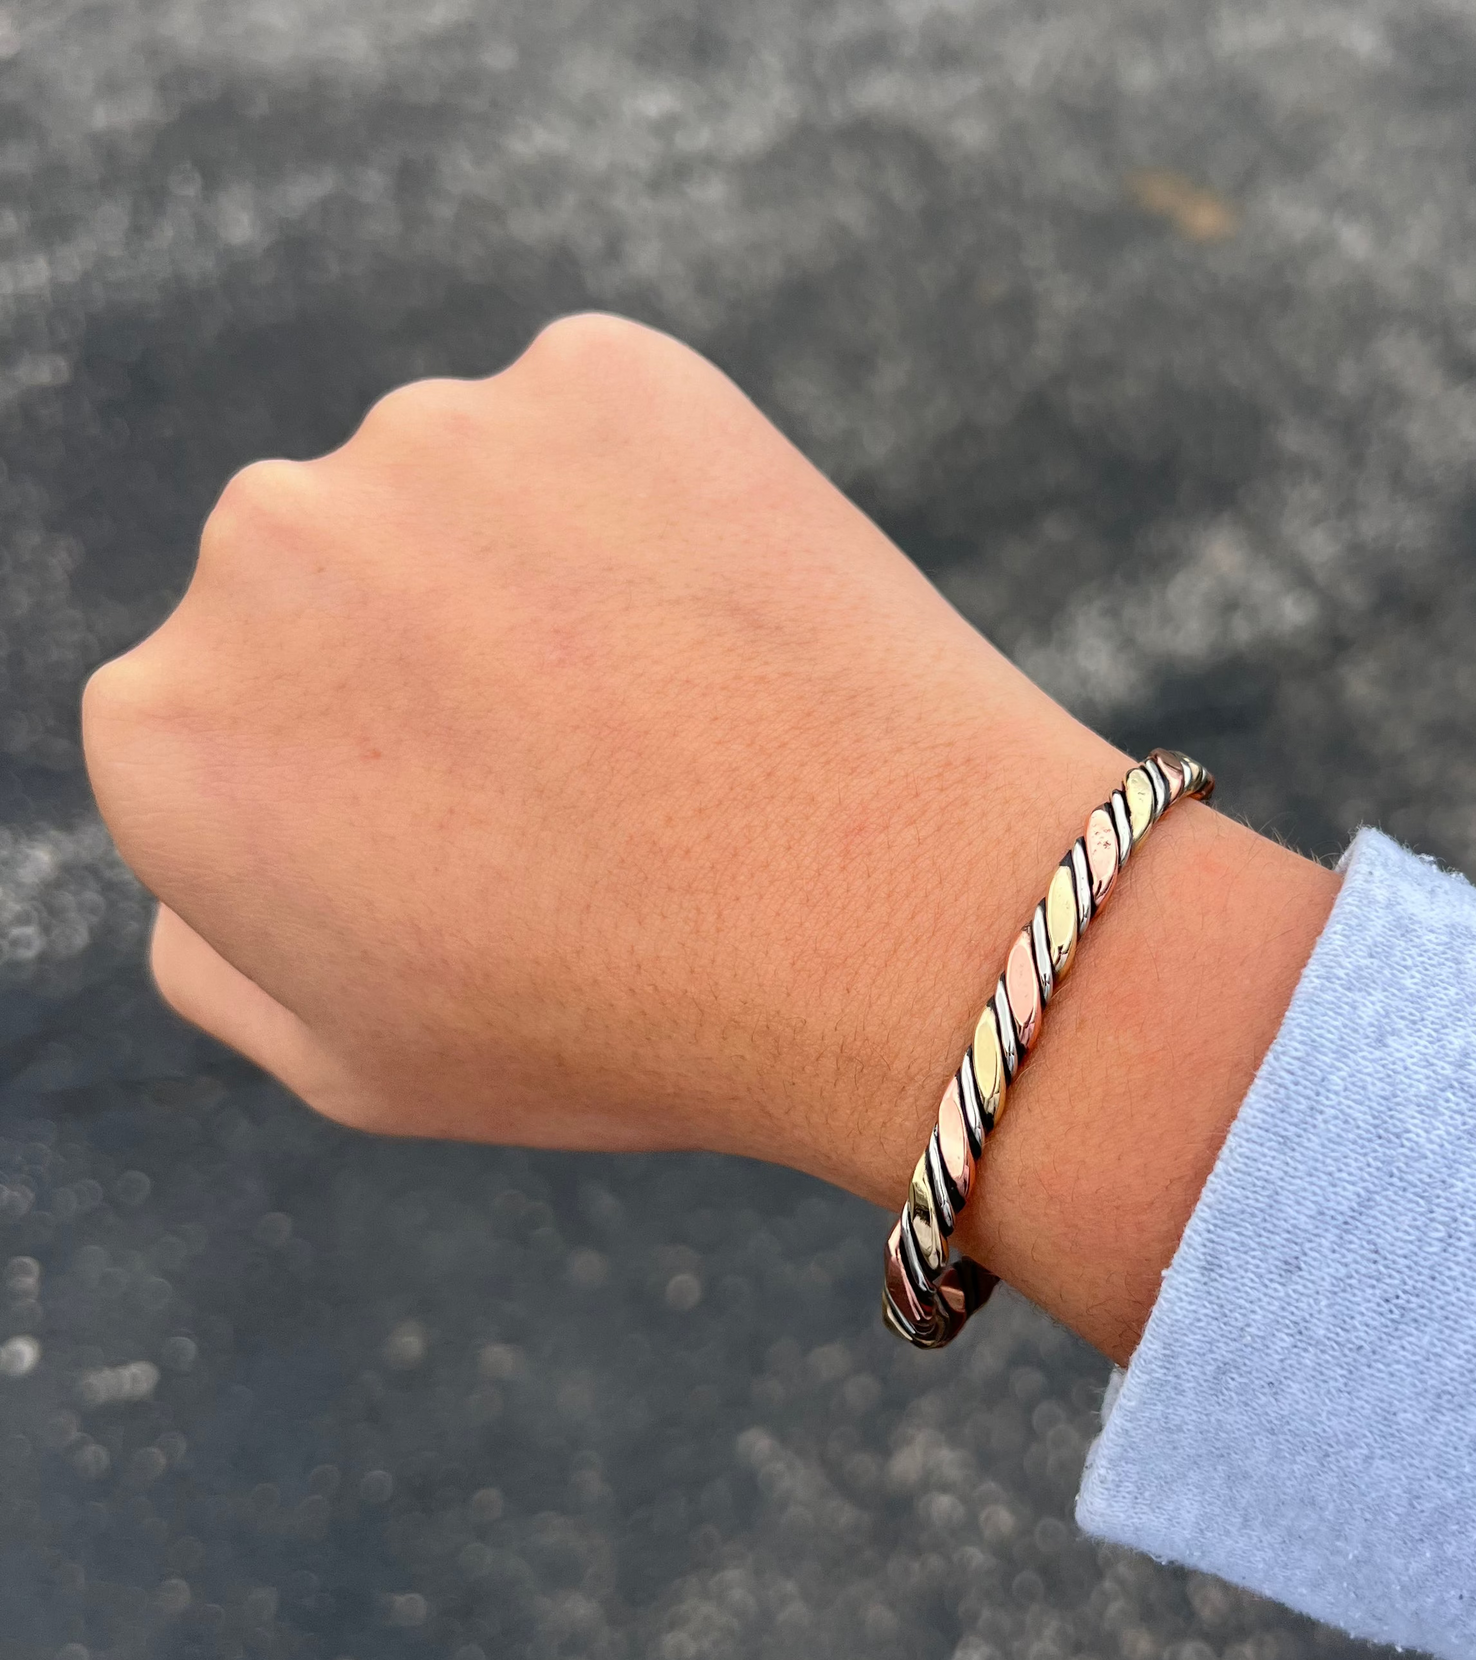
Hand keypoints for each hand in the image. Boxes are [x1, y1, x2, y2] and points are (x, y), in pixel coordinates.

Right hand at [83, 315, 1336, 1358]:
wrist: (894, 926)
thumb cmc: (627, 1023)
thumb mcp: (358, 1061)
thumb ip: (213, 936)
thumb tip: (204, 814)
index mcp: (168, 736)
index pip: (223, 729)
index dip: (363, 794)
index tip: (481, 844)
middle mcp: (257, 552)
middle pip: (326, 596)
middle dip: (428, 670)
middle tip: (592, 775)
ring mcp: (432, 438)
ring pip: (460, 505)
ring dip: (538, 581)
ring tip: (678, 714)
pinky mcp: (597, 368)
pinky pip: (594, 434)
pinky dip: (647, 504)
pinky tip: (727, 625)